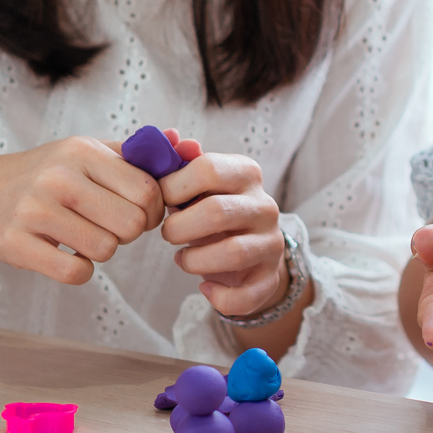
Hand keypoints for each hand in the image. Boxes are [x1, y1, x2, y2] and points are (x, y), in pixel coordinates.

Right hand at [0, 137, 163, 285]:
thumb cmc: (48, 174)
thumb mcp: (88, 152)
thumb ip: (137, 153)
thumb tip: (185, 143)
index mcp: (82, 151)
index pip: (149, 190)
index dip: (154, 209)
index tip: (140, 212)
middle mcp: (58, 178)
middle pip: (132, 224)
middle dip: (130, 232)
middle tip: (112, 226)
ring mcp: (34, 211)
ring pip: (106, 249)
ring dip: (103, 250)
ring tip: (84, 235)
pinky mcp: (16, 245)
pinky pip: (75, 273)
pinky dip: (80, 271)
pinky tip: (67, 255)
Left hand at [156, 141, 286, 317]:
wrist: (249, 253)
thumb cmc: (212, 210)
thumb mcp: (197, 183)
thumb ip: (179, 159)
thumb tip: (169, 136)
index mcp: (246, 173)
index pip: (208, 168)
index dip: (173, 186)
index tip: (161, 201)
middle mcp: (265, 205)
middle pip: (217, 211)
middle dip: (179, 227)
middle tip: (168, 233)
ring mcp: (271, 242)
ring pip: (233, 252)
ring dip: (194, 261)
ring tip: (182, 258)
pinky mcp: (269, 278)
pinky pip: (245, 295)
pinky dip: (218, 295)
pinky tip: (204, 286)